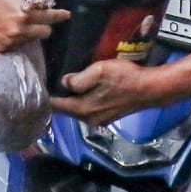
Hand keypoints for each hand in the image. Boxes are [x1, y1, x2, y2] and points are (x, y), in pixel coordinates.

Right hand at [0, 0, 70, 50]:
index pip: (50, 17)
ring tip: (17, 19)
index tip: (66, 14)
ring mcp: (11, 41)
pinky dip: (17, 36)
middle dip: (44, 24)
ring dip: (31, 30)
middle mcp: (20, 30)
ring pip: (32, 39)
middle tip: (36, 16)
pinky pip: (18, 44)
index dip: (59, 15)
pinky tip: (7, 27)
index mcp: (24, 13)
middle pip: (45, 32)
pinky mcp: (2, 48)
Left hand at [48, 59, 162, 124]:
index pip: (56, 106)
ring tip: (65, 82)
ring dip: (71, 98)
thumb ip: (79, 79)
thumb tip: (64, 82)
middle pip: (66, 109)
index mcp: (84, 109)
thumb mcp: (100, 72)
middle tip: (50, 79)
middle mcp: (89, 119)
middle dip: (58, 96)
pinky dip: (83, 100)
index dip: (46, 95)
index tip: (38, 84)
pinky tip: (84, 88)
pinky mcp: (108, 116)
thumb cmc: (126, 78)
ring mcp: (99, 119)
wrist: (151, 89)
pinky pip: (88, 108)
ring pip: (77, 109)